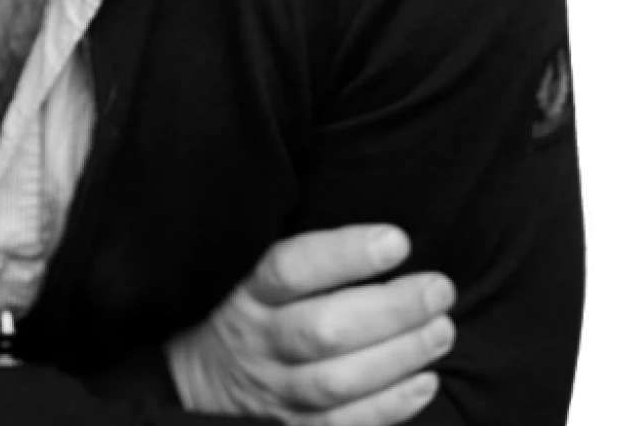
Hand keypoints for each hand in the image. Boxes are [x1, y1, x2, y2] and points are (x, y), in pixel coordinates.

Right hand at [165, 225, 455, 425]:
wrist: (200, 381)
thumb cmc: (248, 311)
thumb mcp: (252, 274)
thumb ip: (303, 260)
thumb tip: (379, 235)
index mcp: (248, 293)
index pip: (291, 269)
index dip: (345, 254)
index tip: (397, 241)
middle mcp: (260, 341)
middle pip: (325, 329)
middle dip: (392, 310)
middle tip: (439, 289)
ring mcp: (277, 390)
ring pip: (340, 381)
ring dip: (401, 355)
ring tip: (442, 330)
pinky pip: (345, 424)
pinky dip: (391, 406)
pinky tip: (426, 380)